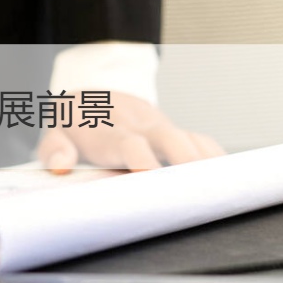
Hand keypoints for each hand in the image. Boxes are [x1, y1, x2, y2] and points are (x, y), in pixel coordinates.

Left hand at [37, 91, 223, 171]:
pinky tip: (228, 179)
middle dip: (184, 159)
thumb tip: (60, 167)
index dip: (139, 156)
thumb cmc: (74, 123)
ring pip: (191, 139)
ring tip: (221, 188)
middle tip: (196, 187)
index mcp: (109, 131)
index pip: (128, 141)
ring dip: (206, 163)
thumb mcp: (55, 132)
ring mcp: (161, 129)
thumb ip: (54, 149)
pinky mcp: (175, 133)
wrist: (92, 93)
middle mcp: (140, 127)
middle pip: (169, 137)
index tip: (149, 173)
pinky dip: (215, 157)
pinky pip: (201, 141)